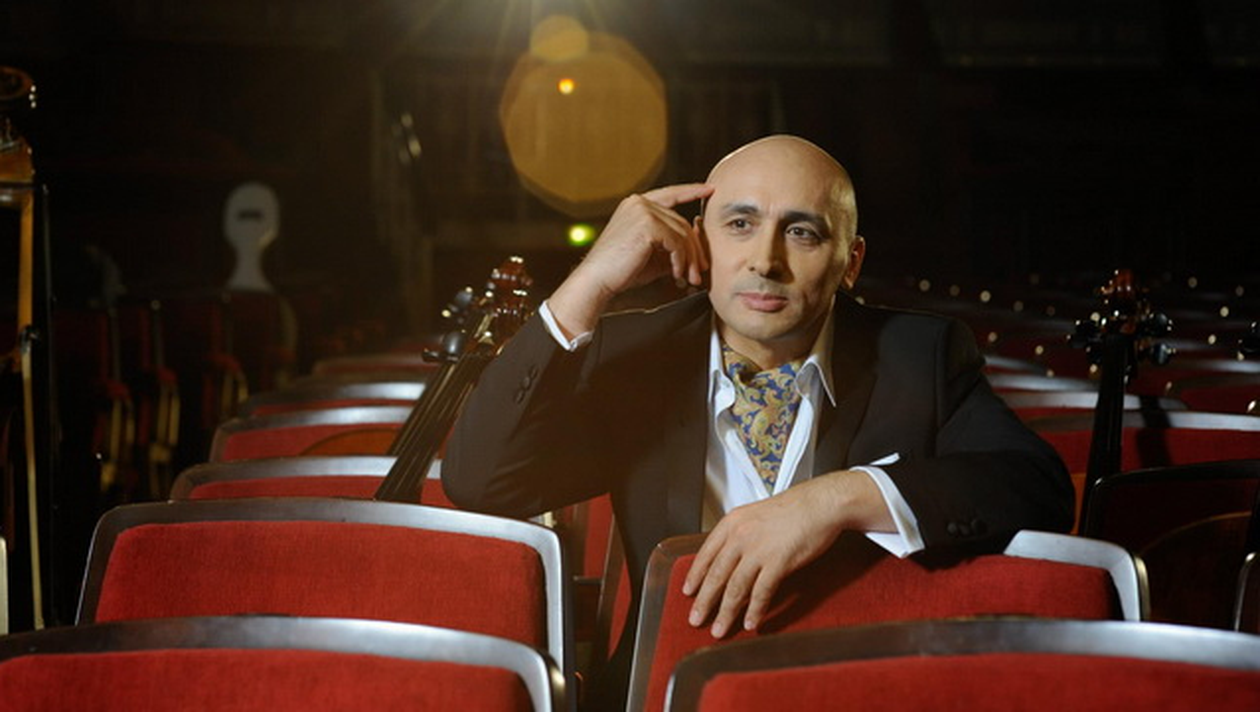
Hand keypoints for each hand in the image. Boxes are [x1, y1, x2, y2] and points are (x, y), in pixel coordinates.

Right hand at [548, 183, 712, 335]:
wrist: (597, 280)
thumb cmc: (620, 271)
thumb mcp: (651, 254)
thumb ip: (671, 246)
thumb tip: (695, 251)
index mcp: (636, 205)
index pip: (671, 194)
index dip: (692, 190)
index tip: (709, 190)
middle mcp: (639, 203)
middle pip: (682, 222)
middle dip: (694, 249)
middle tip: (700, 271)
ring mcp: (643, 211)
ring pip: (682, 233)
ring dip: (689, 259)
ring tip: (689, 277)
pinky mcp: (647, 224)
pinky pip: (676, 242)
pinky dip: (680, 261)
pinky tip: (676, 274)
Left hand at [682, 470, 891, 637]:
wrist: (819, 503)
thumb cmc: (792, 509)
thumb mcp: (755, 516)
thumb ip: (739, 536)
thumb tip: (729, 559)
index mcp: (731, 524)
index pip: (705, 554)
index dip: (695, 576)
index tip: (687, 592)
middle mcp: (740, 536)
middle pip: (716, 575)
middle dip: (704, 602)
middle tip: (695, 619)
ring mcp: (758, 550)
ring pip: (735, 588)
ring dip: (726, 613)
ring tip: (719, 630)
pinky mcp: (778, 562)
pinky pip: (761, 592)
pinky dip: (755, 611)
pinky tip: (751, 623)